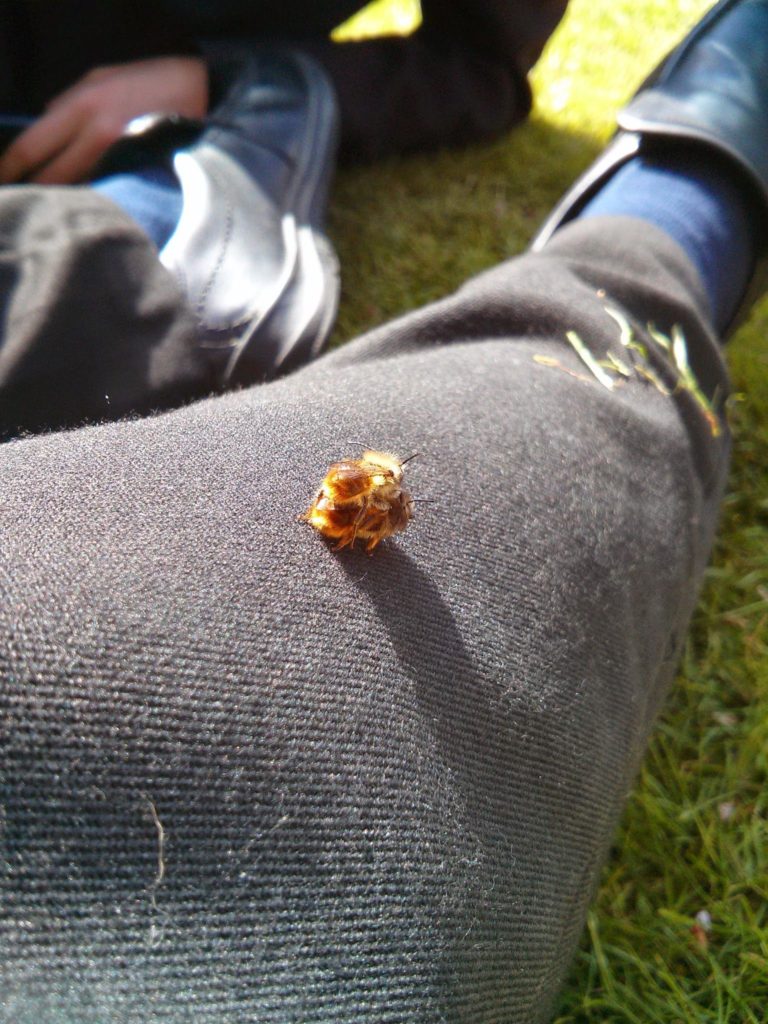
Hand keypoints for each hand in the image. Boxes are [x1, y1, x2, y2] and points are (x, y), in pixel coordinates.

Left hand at [0, 56, 208, 184]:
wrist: (204, 93)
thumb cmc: (151, 82)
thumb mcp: (102, 78)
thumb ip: (69, 103)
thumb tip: (44, 126)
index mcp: (82, 106)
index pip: (31, 146)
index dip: (11, 169)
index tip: (4, 182)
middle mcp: (99, 135)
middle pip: (53, 178)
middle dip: (39, 191)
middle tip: (31, 201)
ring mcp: (123, 158)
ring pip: (81, 190)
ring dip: (70, 198)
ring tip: (64, 205)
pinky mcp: (143, 175)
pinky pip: (110, 194)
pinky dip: (99, 198)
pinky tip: (99, 202)